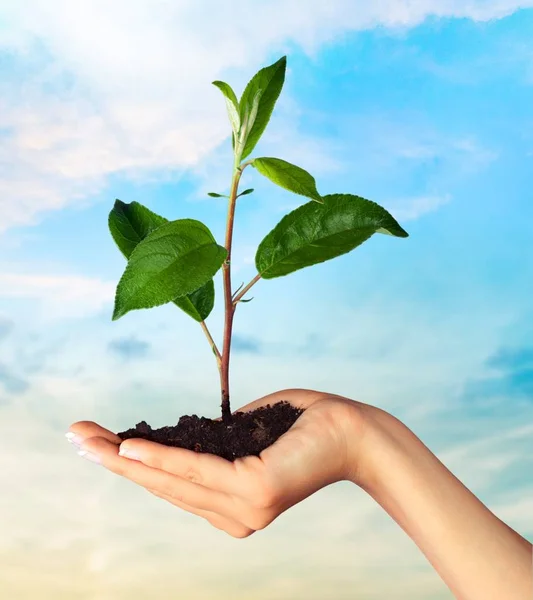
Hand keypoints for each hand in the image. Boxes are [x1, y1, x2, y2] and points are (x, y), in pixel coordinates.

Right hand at [68, 389, 373, 537]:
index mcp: (228, 504)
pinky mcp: (255, 491)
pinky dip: (162, 457)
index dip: (130, 464)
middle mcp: (231, 515)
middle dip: (114, 460)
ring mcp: (243, 508)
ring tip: (87, 440)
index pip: (170, 483)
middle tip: (75, 436)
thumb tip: (178, 435)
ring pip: (172, 478)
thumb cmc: (303, 425)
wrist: (354, 431)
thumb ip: (212, 442)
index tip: (97, 442)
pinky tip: (130, 447)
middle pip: (162, 484)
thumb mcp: (246, 434)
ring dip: (126, 458)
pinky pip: (198, 469)